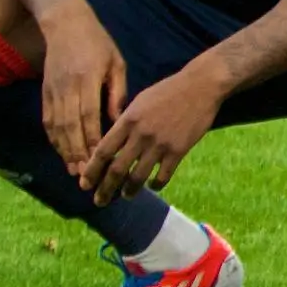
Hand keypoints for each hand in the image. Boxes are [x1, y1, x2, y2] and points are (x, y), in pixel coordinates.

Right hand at [39, 3, 126, 174]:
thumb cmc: (97, 43)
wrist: (64, 23)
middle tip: (85, 176)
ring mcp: (53, 90)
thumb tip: (118, 120)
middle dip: (77, 153)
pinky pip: (48, 120)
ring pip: (57, 127)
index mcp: (88, 79)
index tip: (100, 160)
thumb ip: (117, 92)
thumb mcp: (116, 63)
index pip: (89, 116)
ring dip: (64, 151)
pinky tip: (62, 152)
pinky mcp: (44, 92)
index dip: (92, 140)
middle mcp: (67, 87)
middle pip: (71, 127)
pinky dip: (54, 138)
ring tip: (74, 170)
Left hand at [79, 63, 224, 203]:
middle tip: (99, 201)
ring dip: (129, 190)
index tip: (85, 184)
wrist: (202, 86)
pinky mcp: (179, 150)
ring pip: (137, 176)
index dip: (91, 171)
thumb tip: (112, 142)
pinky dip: (156, 184)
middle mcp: (140, 135)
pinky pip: (163, 175)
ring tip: (126, 196)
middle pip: (116, 169)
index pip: (103, 152)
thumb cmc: (169, 91)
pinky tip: (153, 185)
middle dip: (105, 189)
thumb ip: (125, 122)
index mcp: (128, 121)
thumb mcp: (140, 101)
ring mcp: (160, 144)